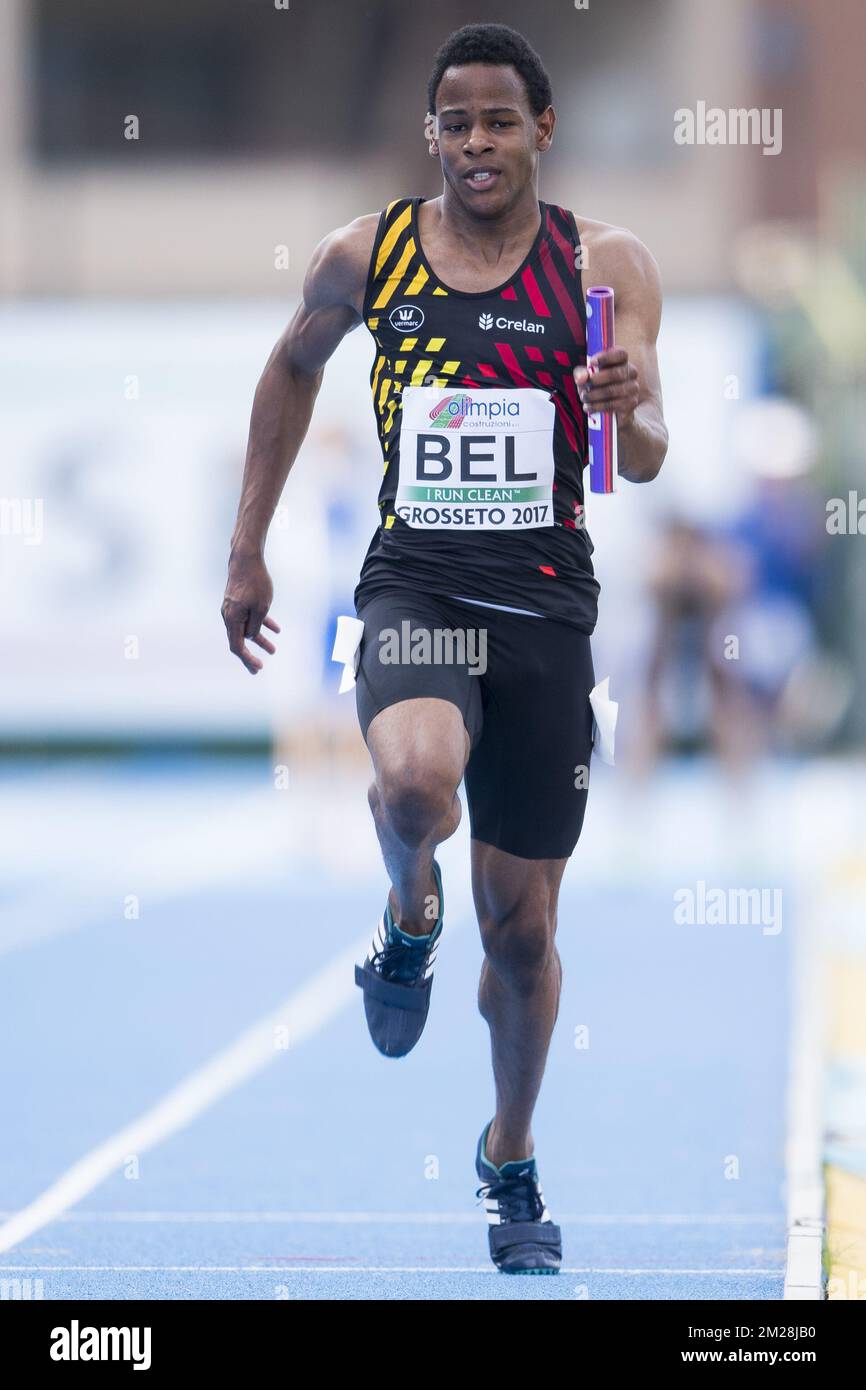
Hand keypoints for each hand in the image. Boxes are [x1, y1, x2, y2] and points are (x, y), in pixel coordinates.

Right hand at [221, 551, 279, 674]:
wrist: (246, 559)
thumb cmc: (255, 583)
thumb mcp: (260, 608)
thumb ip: (255, 626)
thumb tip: (250, 637)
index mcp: (232, 620)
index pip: (237, 646)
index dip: (247, 659)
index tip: (259, 668)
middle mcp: (229, 616)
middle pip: (239, 641)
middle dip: (250, 656)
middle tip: (258, 669)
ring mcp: (233, 608)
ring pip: (246, 629)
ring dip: (259, 640)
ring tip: (273, 650)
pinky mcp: (239, 601)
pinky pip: (250, 617)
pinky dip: (261, 624)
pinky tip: (276, 630)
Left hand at [574, 348, 639, 427]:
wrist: (610, 405)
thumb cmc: (597, 384)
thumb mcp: (586, 376)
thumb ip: (581, 373)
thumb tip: (581, 378)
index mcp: (622, 360)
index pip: (620, 354)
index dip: (606, 357)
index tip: (592, 362)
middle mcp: (631, 372)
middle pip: (616, 373)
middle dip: (597, 380)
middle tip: (583, 386)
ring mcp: (633, 388)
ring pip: (613, 391)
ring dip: (595, 395)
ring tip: (584, 397)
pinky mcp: (631, 403)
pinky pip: (614, 405)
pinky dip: (598, 406)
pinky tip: (588, 407)